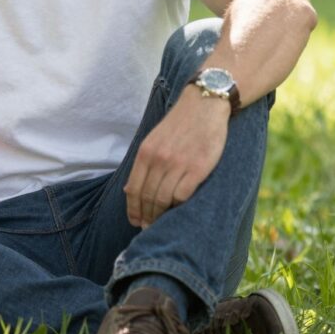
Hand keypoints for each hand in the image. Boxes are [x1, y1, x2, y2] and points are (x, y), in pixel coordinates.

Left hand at [124, 91, 229, 227]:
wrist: (203, 106)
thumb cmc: (178, 125)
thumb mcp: (153, 140)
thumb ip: (144, 163)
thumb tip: (130, 190)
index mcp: (145, 152)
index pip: (133, 189)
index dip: (133, 209)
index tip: (134, 221)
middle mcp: (158, 159)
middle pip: (147, 197)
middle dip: (146, 216)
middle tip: (148, 227)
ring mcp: (178, 164)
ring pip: (163, 199)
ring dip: (161, 215)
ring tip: (161, 223)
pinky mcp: (198, 168)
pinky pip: (183, 195)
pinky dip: (178, 205)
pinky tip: (178, 209)